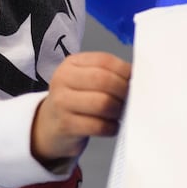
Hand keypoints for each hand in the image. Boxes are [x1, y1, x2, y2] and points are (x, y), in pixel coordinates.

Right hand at [31, 52, 130, 166]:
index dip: (125, 70)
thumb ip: (106, 74)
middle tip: (131, 99)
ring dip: (118, 110)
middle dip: (124, 90)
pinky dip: (111, 127)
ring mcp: (62, 103)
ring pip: (103, 104)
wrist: (49, 125)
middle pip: (104, 80)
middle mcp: (63, 79)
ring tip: (120, 113)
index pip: (104, 60)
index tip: (135, 80)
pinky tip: (111, 126)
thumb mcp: (84, 80)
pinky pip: (98, 126)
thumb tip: (137, 79)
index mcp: (71, 63)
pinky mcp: (65, 125)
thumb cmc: (75, 101)